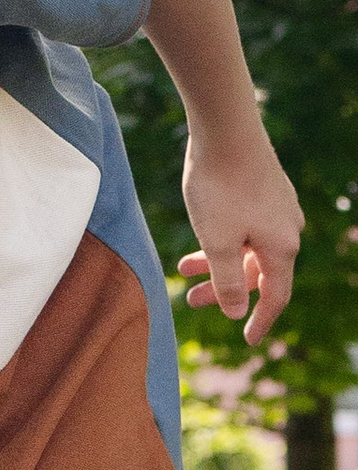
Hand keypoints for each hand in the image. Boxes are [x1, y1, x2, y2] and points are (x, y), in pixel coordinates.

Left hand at [178, 128, 300, 348]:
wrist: (225, 129)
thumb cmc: (219, 187)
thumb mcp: (217, 242)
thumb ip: (226, 281)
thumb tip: (236, 310)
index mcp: (281, 247)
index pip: (275, 296)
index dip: (260, 320)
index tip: (248, 340)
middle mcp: (287, 228)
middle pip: (256, 272)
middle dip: (223, 290)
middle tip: (190, 301)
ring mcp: (278, 207)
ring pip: (246, 248)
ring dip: (215, 262)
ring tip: (181, 268)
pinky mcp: (265, 189)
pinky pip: (245, 227)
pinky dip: (221, 239)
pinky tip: (199, 234)